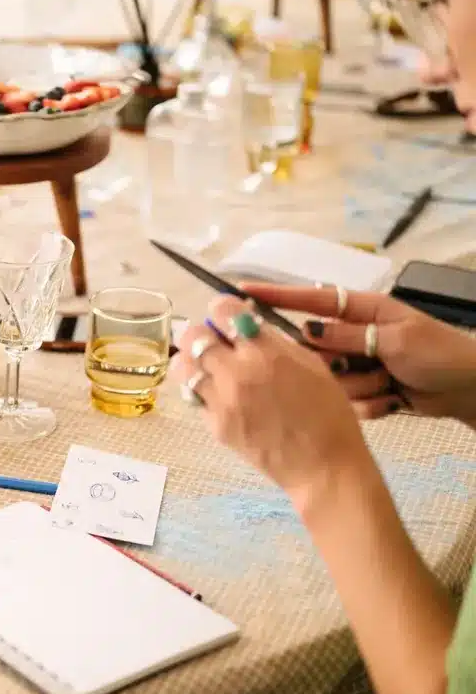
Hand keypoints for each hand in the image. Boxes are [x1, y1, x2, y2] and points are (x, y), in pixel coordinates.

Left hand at [171, 297, 373, 507]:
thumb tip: (245, 324)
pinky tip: (216, 394)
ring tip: (203, 365)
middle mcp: (237, 372)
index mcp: (266, 352)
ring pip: (182, 367)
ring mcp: (221, 401)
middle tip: (209, 339)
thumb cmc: (328, 413)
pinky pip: (194, 398)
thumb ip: (274, 342)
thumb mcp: (310, 364)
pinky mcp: (215, 425)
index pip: (223, 312)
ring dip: (189, 361)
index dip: (221, 309)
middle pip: (193, 336)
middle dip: (199, 332)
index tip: (224, 315)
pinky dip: (200, 391)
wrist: (323, 466)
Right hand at [240, 283, 475, 424]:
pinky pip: (347, 400)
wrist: (468, 389)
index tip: (241, 292)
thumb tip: (306, 330)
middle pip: (314, 350)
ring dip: (362, 387)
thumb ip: (349, 335)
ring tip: (393, 384)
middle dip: (336, 366)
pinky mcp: (363, 390)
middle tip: (360, 368)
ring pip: (329, 380)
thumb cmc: (440, 353)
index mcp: (361, 312)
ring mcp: (357, 364)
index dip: (275, 296)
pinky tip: (396, 398)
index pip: (310, 300)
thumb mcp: (396, 338)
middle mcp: (353, 336)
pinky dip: (371, 402)